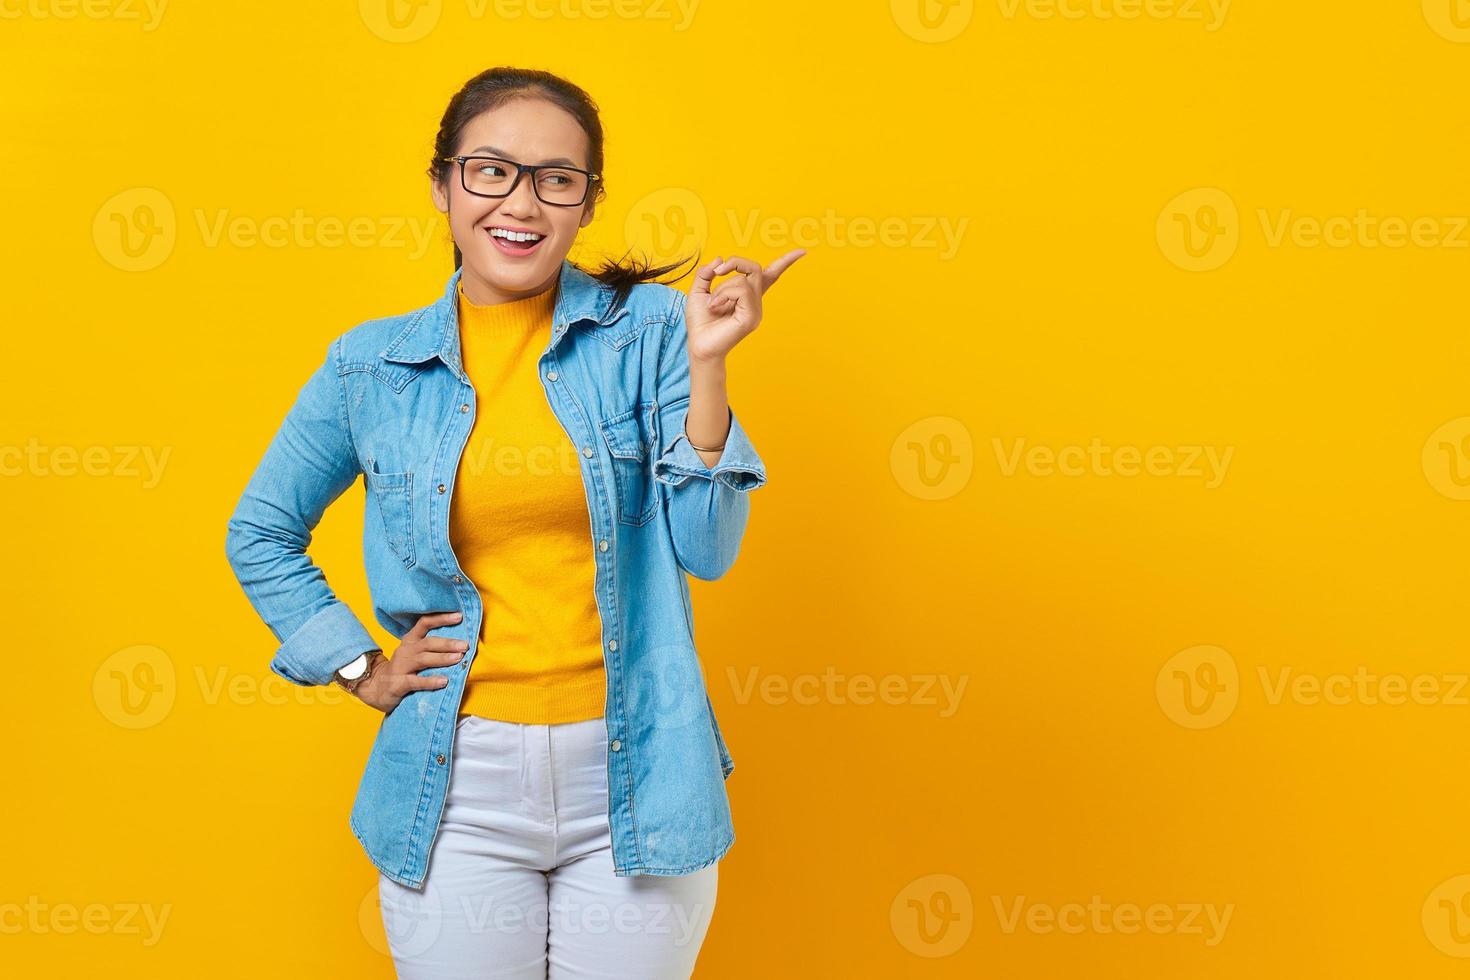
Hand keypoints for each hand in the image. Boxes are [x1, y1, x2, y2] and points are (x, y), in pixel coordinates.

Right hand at [354, 611, 466, 713]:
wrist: (377, 688)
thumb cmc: (403, 669)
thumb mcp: (414, 654)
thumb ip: (432, 647)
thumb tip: (461, 642)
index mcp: (411, 640)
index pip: (425, 623)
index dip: (442, 618)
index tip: (459, 616)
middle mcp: (406, 650)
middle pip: (428, 643)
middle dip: (448, 643)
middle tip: (465, 645)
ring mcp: (401, 667)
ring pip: (423, 660)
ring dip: (442, 658)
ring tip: (458, 658)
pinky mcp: (398, 683)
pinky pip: (416, 681)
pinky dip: (430, 681)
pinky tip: (444, 681)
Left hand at [685, 249, 804, 362]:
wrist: (698, 345)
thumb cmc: (699, 322)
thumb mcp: (698, 291)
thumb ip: (706, 273)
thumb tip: (719, 259)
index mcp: (747, 295)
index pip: (771, 275)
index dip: (786, 262)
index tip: (802, 252)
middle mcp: (755, 302)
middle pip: (755, 268)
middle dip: (735, 262)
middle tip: (717, 271)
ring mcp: (756, 310)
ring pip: (744, 280)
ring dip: (723, 288)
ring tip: (713, 304)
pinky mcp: (751, 317)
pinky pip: (741, 291)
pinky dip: (724, 294)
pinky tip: (716, 306)